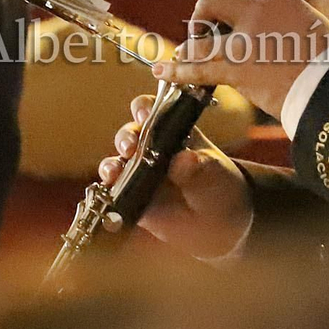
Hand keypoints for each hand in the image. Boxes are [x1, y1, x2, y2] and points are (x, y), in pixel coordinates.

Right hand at [97, 94, 252, 259]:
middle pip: (129, 134)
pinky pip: (114, 192)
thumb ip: (197, 165)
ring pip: (116, 162)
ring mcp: (139, 172)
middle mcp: (150, 147)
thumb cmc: (217, 183)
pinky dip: (108, 191)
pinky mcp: (133, 197)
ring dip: (111, 165)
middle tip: (130, 146)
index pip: (151, 110)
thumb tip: (183, 159)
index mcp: (170, 130)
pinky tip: (110, 192)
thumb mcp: (213, 171)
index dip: (143, 108)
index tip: (144, 115)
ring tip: (114, 172)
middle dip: (126, 137)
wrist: (221, 220)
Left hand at [152, 0, 328, 117]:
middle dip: (204, 7)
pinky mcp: (236, 68)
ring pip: (200, 31)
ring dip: (191, 40)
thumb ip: (288, 15)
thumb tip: (283, 19)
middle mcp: (257, 12)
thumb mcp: (312, 23)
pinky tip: (163, 70)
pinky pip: (197, 67)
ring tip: (188, 48)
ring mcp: (243, 40)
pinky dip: (177, 69)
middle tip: (206, 22)